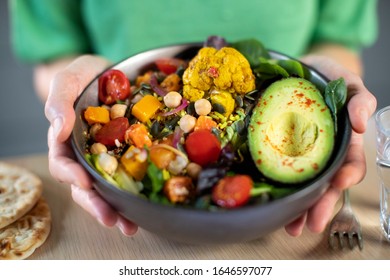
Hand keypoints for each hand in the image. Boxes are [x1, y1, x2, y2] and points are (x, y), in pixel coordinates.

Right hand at [44, 55, 137, 235]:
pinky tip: (145, 209)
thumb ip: (59, 101)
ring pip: (106, 189)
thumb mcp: (69, 78)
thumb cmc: (86, 76)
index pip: (63, 162)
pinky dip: (135, 196)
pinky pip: (130, 178)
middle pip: (84, 185)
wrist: (114, 73)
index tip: (83, 182)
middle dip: (96, 204)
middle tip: (110, 219)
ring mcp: (108, 158)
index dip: (71, 174)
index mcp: (67, 139)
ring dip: (116, 209)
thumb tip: (57, 130)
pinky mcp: (129, 156)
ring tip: (129, 226)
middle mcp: (86, 154)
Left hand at [284, 55, 376, 235]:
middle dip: (321, 205)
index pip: (350, 162)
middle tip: (313, 223)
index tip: (340, 183)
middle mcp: (323, 153)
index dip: (347, 175)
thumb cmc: (325, 77)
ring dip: (301, 210)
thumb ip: (359, 98)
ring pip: (305, 187)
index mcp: (341, 140)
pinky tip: (277, 209)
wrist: (295, 71)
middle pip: (326, 184)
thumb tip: (360, 123)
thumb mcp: (346, 81)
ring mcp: (300, 156)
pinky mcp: (278, 154)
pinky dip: (280, 194)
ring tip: (293, 227)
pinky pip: (280, 176)